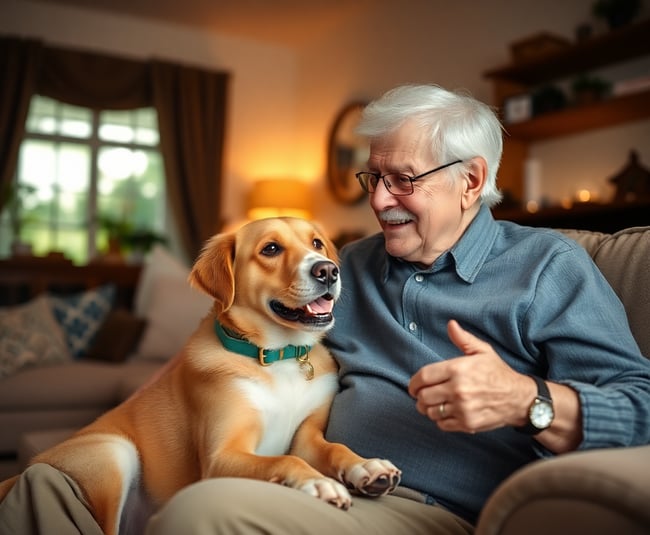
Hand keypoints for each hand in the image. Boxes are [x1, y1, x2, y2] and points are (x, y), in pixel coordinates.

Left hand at [408, 320, 532, 432]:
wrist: (519, 398)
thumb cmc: (498, 373)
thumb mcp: (483, 351)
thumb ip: (463, 339)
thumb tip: (450, 324)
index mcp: (458, 369)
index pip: (423, 377)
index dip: (413, 383)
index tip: (413, 386)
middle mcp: (458, 390)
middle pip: (423, 397)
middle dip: (419, 397)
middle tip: (423, 396)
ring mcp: (463, 408)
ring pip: (430, 412)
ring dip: (428, 409)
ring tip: (433, 404)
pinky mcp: (467, 424)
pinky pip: (442, 424)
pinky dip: (440, 420)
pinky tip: (446, 412)